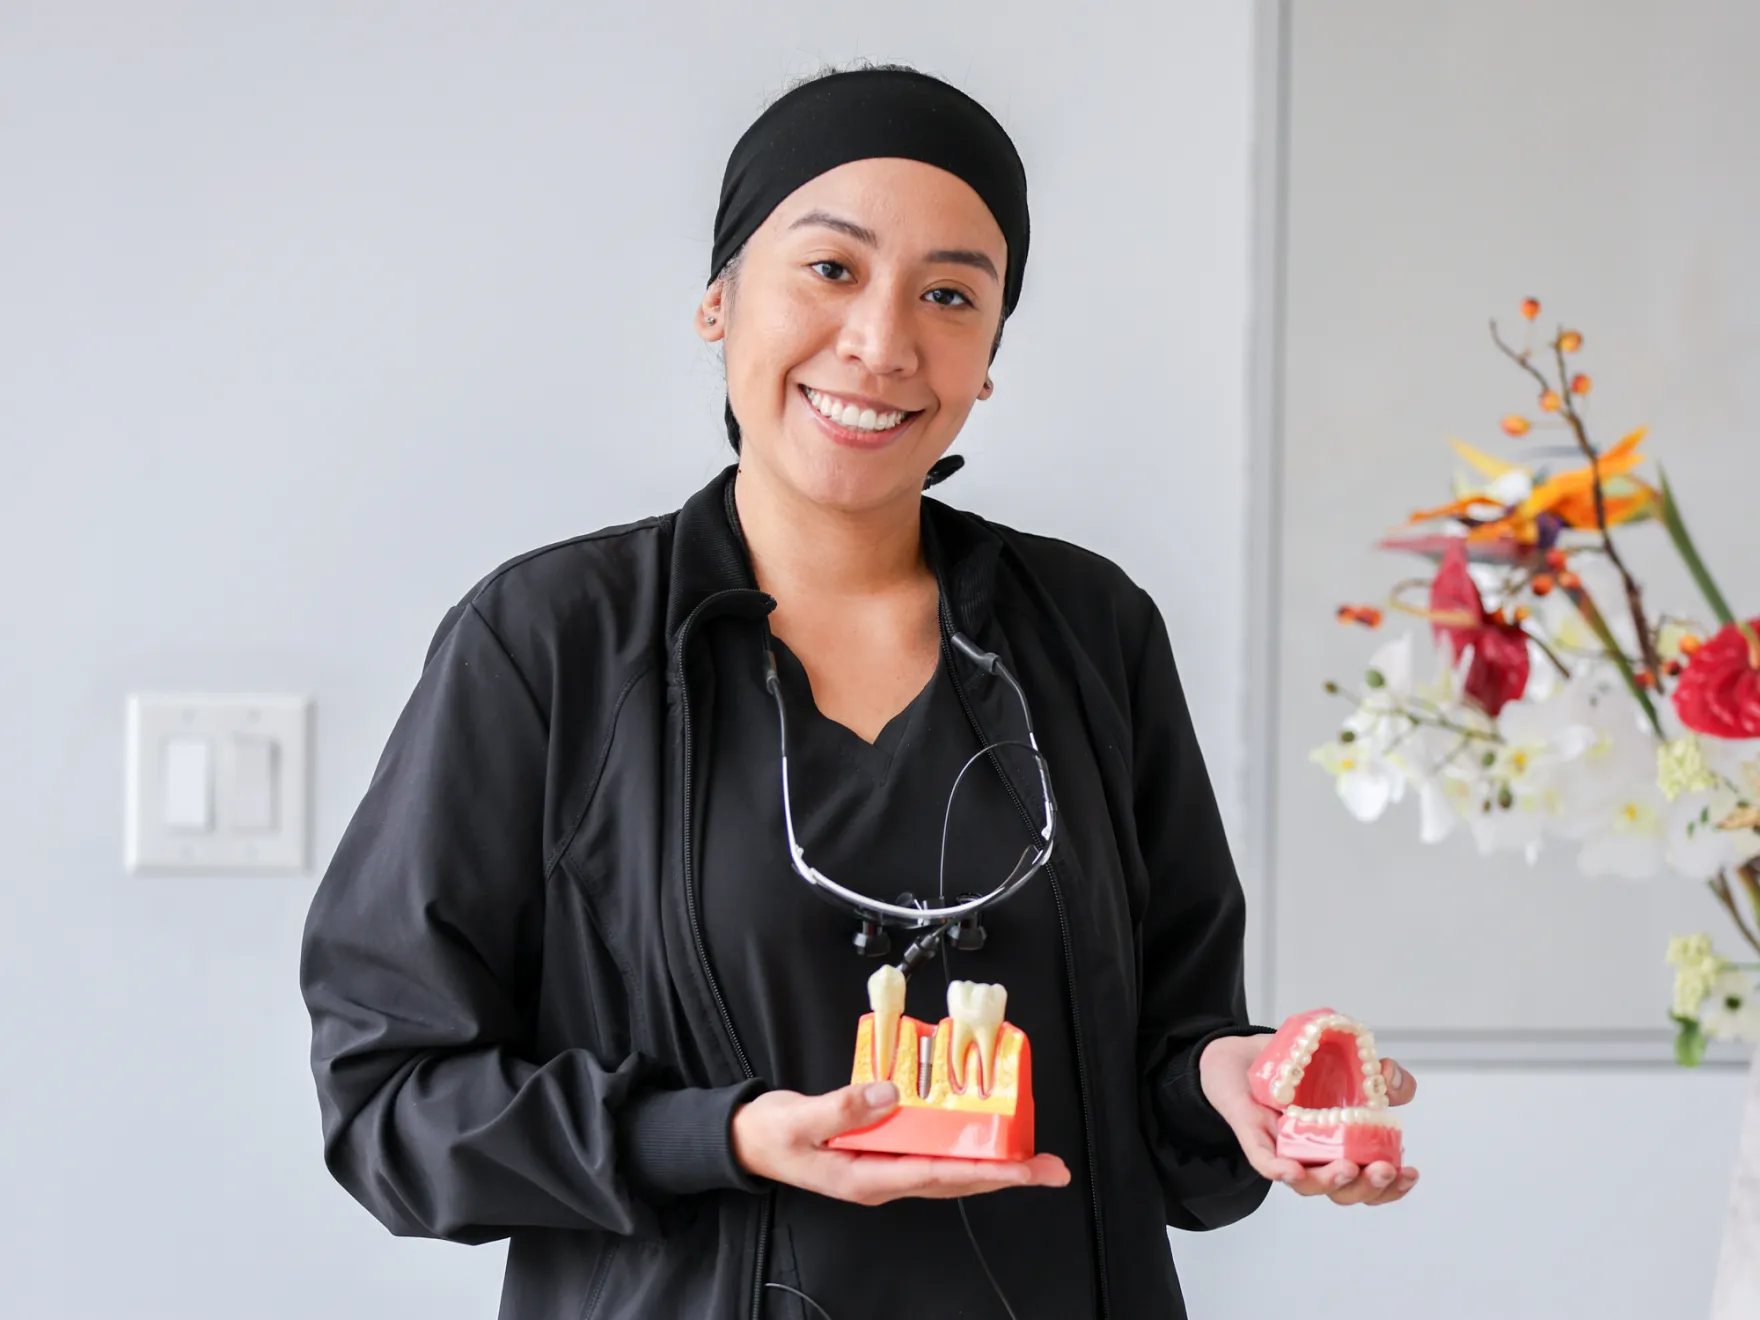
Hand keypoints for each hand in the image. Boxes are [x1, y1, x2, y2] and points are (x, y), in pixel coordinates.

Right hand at [731, 1080, 1070, 1205]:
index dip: (984, 1171)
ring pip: (949, 1168)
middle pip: (956, 1179)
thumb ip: (844, 1107)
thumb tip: (891, 1094)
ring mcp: (885, 1167)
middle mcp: (884, 1178)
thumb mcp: (801, 1120)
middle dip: (1005, 1174)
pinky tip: (981, 1133)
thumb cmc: (773, 1134)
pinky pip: (931, 1151)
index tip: (1023, 1169)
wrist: (749, 1140)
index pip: (938, 1175)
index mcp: (867, 1178)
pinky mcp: (883, 1150)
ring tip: (1031, 1157)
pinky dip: (961, 1144)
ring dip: (991, 1162)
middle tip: (1050, 1168)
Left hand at [1198, 1034, 1419, 1205]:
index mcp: (1341, 1148)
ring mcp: (1285, 1152)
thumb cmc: (1298, 1070)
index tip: (1410, 1173)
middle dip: (1367, 1188)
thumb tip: (1391, 1075)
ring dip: (1329, 1182)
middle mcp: (1315, 1158)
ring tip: (1347, 1170)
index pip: (1370, 1181)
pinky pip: (1265, 1162)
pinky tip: (1292, 1172)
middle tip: (1381, 1170)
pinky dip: (1280, 1170)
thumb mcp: (1345, 1065)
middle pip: (1343, 1191)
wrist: (1245, 1056)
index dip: (1392, 1186)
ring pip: (1307, 1184)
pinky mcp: (1254, 1138)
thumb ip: (1375, 1075)